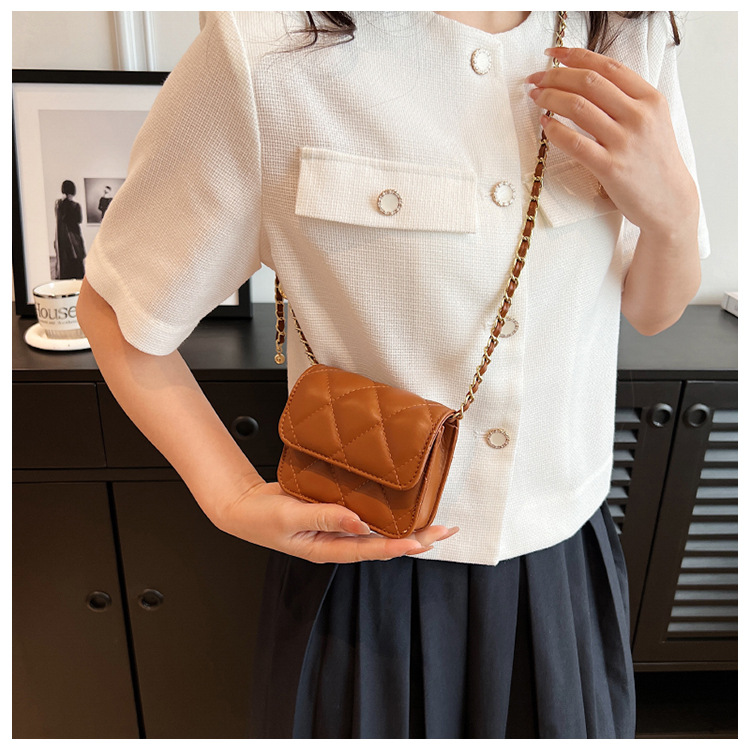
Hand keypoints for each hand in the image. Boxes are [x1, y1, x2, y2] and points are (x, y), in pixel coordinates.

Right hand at [214, 479, 459, 563]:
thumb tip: (359, 522)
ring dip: (407, 524)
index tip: (423, 541)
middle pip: (384, 542)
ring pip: (379, 528)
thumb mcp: (291, 518)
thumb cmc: (263, 518)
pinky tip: (401, 503)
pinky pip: (366, 513)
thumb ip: (324, 518)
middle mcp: (339, 540)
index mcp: (329, 549)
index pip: (371, 550)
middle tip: (446, 529)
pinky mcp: (335, 511)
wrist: (245, 508)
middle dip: (416, 537)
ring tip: (435, 520)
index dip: (399, 546)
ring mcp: (339, 527)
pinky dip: (386, 509)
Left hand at [524, 46, 698, 237]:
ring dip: (550, 98)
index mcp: (650, 99)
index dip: (576, 56)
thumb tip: (586, 80)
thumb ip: (627, 100)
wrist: (669, 200)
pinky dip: (554, 130)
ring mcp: (624, 142)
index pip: (608, 66)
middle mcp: (639, 116)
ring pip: (578, 107)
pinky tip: (544, 124)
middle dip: (556, 75)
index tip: (554, 55)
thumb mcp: (652, 121)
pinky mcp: (610, 167)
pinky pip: (574, 143)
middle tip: (537, 78)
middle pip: (589, 82)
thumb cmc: (655, 161)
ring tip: (536, 97)